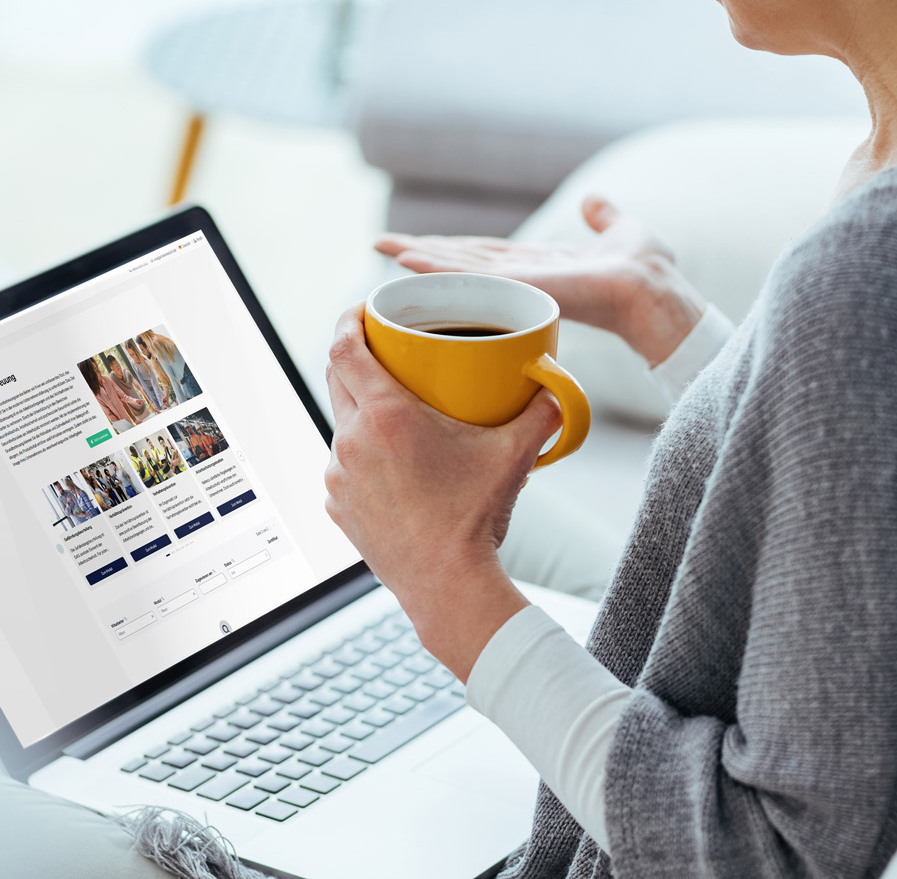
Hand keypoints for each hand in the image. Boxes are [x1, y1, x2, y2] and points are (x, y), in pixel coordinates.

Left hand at [323, 305, 552, 677]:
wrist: (447, 586)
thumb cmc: (475, 519)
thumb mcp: (513, 456)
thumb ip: (541, 412)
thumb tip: (559, 387)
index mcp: (386, 416)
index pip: (344, 347)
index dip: (347, 319)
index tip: (361, 308)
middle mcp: (351, 440)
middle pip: (337, 377)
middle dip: (355, 357)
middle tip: (382, 348)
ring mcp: (338, 475)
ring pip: (341, 422)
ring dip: (360, 409)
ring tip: (393, 410)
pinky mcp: (337, 504)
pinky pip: (342, 463)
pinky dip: (361, 452)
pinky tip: (390, 461)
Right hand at [376, 195, 707, 365]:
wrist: (655, 290)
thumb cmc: (647, 272)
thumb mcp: (621, 230)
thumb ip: (603, 217)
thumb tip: (593, 201)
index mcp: (540, 264)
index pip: (486, 254)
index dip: (451, 248)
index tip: (419, 242)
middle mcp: (523, 276)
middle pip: (462, 261)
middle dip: (421, 253)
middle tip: (380, 244)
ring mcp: (519, 284)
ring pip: (458, 268)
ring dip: (419, 258)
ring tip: (383, 247)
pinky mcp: (520, 286)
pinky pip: (470, 276)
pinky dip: (437, 268)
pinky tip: (407, 259)